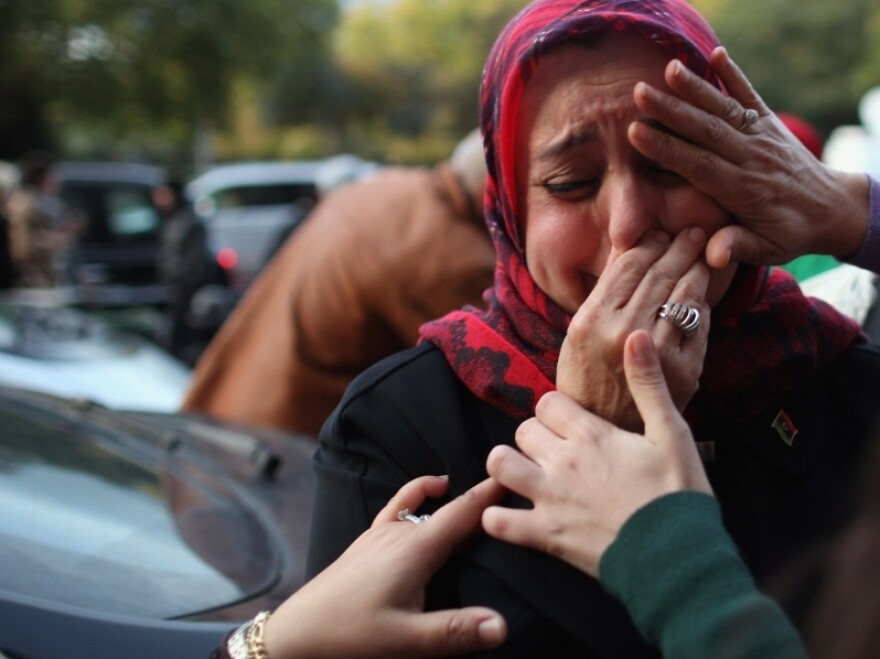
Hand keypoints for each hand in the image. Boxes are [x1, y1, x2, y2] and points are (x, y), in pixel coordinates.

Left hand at [263, 476, 506, 658]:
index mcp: (416, 549)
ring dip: (449, 497)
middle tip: (509, 489)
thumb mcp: (408, 640)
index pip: (462, 513)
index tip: (514, 474)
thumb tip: (503, 624)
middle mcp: (399, 533)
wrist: (298, 632)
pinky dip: (415, 496)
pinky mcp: (366, 542)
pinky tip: (422, 500)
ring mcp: (380, 534)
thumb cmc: (350, 635)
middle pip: (447, 507)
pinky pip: (397, 507)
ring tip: (473, 493)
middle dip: (478, 498)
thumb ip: (456, 631)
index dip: (490, 494)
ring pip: (423, 505)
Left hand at [484, 330, 711, 578]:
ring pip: (499, 464)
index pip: (547, 403)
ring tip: (528, 476)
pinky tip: (513, 516)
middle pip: (522, 431)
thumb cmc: (680, 494)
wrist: (680, 558)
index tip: (571, 426)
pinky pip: (497, 522)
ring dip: (508, 467)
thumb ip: (648, 384)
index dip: (556, 411)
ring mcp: (548, 499)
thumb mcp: (673, 433)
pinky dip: (498, 519)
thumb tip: (635, 336)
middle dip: (535, 437)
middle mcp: (562, 462)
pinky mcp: (544, 536)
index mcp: (590, 434)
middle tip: (556, 453)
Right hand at [556, 228, 709, 430]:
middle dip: (680, 248)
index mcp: (593, 320)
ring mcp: (658, 352)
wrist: (603, 427)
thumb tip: (628, 249)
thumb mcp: (578, 332)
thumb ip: (604, 293)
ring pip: (684, 295)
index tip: (661, 233)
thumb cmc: (585, 377)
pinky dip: (701, 305)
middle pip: (660, 274)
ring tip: (702, 255)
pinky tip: (700, 295)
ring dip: (697, 270)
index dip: (651, 243)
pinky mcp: (684, 369)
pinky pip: (700, 324)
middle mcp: (625, 332)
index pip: (630, 265)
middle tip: (693, 233)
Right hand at [628, 46, 869, 268]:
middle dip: (671, 111)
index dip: (667, 148)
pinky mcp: (770, 124)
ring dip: (696, 88)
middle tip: (639, 93)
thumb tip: (711, 255)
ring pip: (724, 110)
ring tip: (668, 69)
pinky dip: (734, 74)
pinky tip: (715, 54)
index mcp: (743, 190)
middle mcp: (751, 157)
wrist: (832, 209)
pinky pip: (751, 96)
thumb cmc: (789, 233)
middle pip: (706, 130)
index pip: (699, 164)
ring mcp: (761, 137)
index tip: (636, 133)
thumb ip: (737, 247)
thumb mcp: (767, 251)